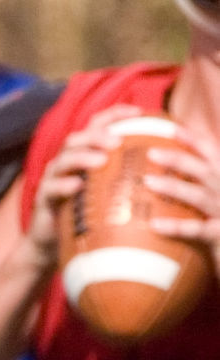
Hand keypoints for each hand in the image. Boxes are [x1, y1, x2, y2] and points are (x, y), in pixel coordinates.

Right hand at [21, 104, 142, 269]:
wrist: (51, 244)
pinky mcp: (43, 199)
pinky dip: (64, 184)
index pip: (95, 127)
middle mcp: (65, 163)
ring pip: (63, 159)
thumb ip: (125, 179)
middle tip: (117, 141)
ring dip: (82, 156)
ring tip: (101, 160)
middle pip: (77, 138)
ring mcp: (52, 179)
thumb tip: (164, 171)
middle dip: (96, 136)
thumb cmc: (86, 218)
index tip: (138, 111)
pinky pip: (51, 188)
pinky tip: (77, 185)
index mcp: (82, 157)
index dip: (114, 115)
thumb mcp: (107, 194)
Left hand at [145, 124, 219, 272]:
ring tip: (147, 182)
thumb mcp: (209, 199)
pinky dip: (177, 227)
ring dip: (174, 187)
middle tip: (150, 153)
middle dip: (179, 159)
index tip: (170, 128)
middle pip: (205, 170)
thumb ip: (192, 183)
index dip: (193, 140)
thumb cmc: (215, 222)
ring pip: (201, 196)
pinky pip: (198, 230)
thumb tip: (152, 170)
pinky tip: (154, 225)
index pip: (212, 153)